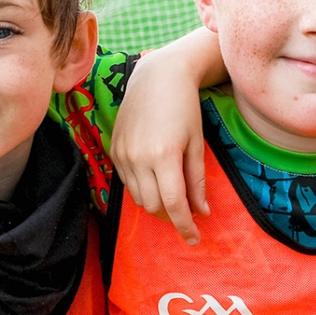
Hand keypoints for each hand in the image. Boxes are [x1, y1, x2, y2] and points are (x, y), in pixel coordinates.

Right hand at [109, 37, 221, 243]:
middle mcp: (138, 157)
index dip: (185, 225)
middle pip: (153, 206)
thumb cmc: (184, 107)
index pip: (173, 204)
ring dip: (156, 204)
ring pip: (138, 197)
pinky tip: (156, 180)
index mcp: (164, 156)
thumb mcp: (197, 144)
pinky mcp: (114, 149)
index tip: (194, 238)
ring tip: (173, 198)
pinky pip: (127, 182)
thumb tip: (202, 212)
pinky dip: (142, 188)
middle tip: (187, 215)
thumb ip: (197, 180)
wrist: (157, 76)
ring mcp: (122, 153)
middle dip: (171, 216)